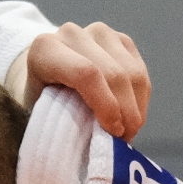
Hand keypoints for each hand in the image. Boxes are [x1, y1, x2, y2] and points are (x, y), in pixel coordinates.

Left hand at [22, 23, 149, 138]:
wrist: (45, 78)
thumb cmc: (41, 103)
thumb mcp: (42, 115)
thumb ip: (63, 125)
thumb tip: (95, 150)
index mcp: (45, 49)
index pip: (86, 73)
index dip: (106, 104)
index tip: (113, 132)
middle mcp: (72, 34)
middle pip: (113, 74)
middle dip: (125, 113)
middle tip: (124, 142)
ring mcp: (99, 32)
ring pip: (132, 74)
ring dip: (136, 109)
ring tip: (128, 133)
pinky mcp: (120, 40)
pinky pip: (141, 73)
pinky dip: (140, 101)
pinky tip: (131, 117)